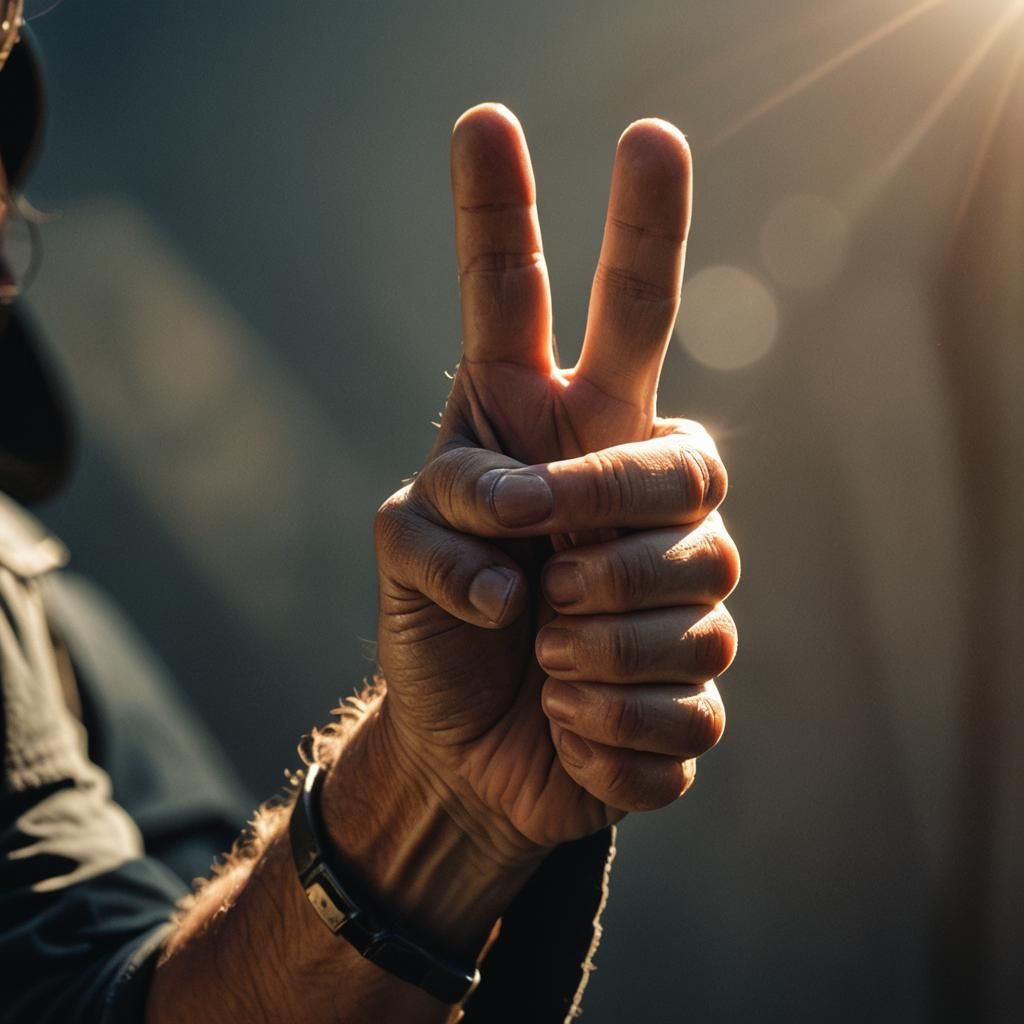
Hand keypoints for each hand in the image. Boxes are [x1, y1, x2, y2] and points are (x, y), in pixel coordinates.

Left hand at [372, 104, 737, 862]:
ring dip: (587, 644)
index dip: (566, 222)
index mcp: (560, 433)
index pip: (577, 311)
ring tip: (542, 660)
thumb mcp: (402, 547)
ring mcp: (683, 588)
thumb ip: (446, 503)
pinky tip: (569, 725)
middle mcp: (635, 491)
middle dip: (607, 511)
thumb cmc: (433, 632)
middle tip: (541, 569)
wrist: (457, 752)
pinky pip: (680, 699)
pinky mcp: (695, 684)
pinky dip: (601, 726)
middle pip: (683, 462)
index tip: (551, 127)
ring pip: (690, 594)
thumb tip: (532, 513)